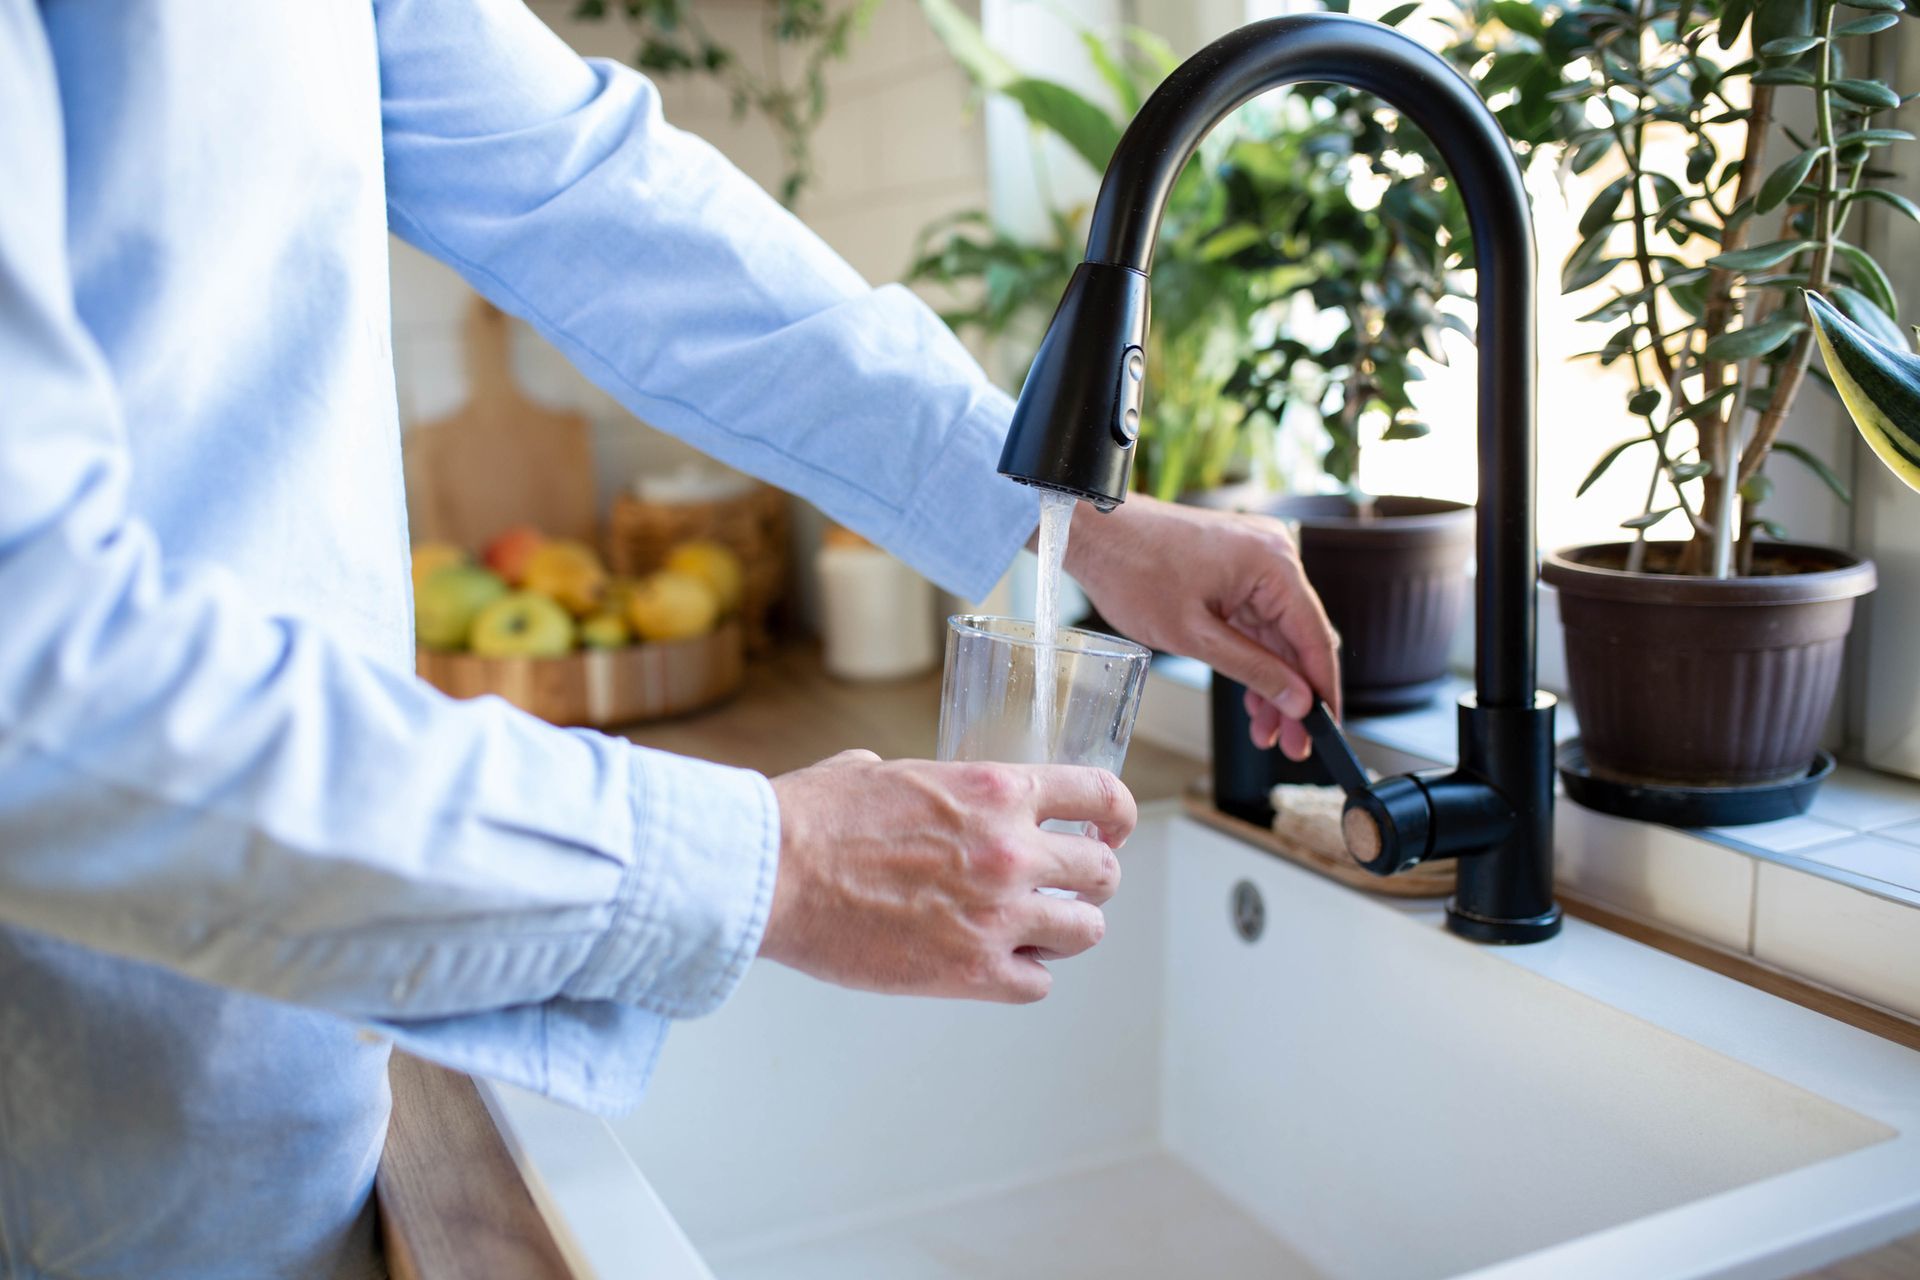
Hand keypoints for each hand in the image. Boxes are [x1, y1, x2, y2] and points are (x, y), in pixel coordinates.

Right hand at [759, 750, 1133, 1002]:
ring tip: (1037, 929)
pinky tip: (998, 964)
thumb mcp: (880, 770)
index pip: (1101, 795)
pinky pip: (1038, 984)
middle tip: (1071, 885)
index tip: (1109, 829)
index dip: (1115, 815)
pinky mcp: (970, 972)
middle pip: (1104, 872)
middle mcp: (1011, 851)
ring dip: (1066, 930)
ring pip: (1086, 931)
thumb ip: (925, 782)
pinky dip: (1025, 975)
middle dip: (1092, 879)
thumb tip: (913, 786)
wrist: (772, 873)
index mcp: (996, 790)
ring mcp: (997, 916)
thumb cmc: (812, 818)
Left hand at [1063, 493, 1340, 760]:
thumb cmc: (1133, 570)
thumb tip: (1298, 701)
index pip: (1314, 637)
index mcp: (1273, 563)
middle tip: (1293, 744)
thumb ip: (1253, 669)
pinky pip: (1257, 620)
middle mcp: (1273, 555)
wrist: (1095, 533)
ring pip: (1278, 634)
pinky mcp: (1235, 568)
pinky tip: (1252, 696)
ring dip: (1274, 681)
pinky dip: (1255, 656)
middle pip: (1299, 638)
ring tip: (1266, 731)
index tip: (1326, 729)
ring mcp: (1254, 560)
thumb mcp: (1195, 635)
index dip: (1323, 689)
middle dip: (1295, 694)